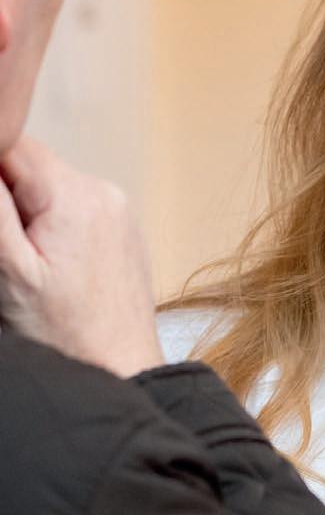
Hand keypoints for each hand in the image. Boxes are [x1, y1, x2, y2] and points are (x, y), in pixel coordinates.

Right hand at [0, 137, 162, 376]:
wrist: (121, 371)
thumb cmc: (64, 334)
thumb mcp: (9, 271)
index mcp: (75, 195)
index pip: (13, 143)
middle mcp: (104, 192)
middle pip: (32, 167)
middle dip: (7, 199)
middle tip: (9, 255)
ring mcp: (119, 212)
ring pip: (52, 190)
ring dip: (29, 217)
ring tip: (32, 269)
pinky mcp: (124, 232)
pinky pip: (75, 211)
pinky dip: (53, 229)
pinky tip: (54, 273)